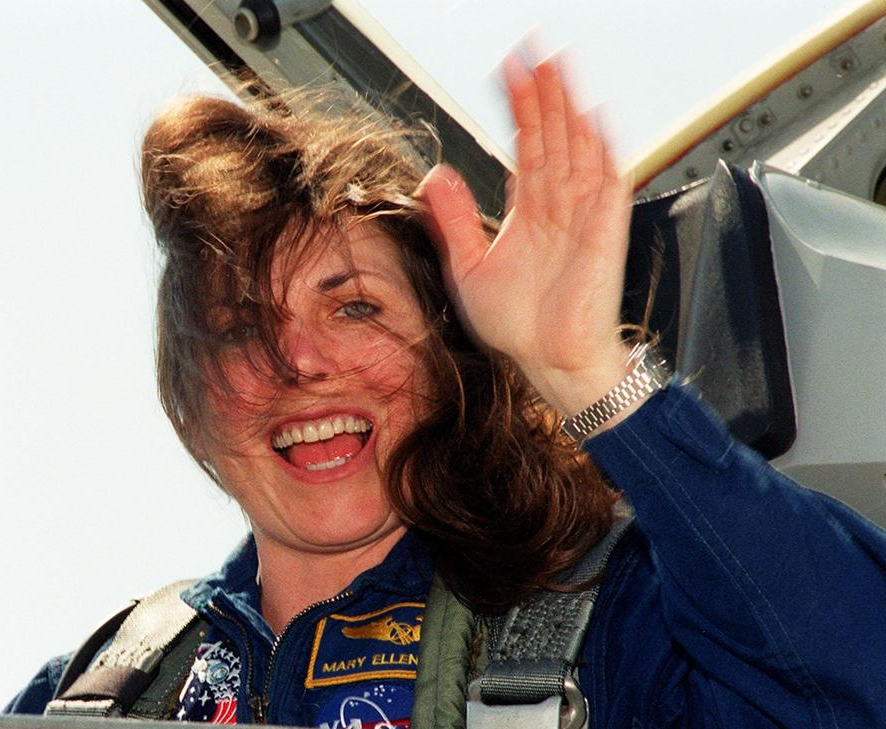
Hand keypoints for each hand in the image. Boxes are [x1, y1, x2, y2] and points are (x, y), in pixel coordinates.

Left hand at [419, 53, 633, 416]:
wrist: (549, 363)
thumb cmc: (519, 327)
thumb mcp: (469, 267)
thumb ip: (453, 219)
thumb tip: (435, 176)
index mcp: (530, 212)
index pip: (525, 146)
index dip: (519, 110)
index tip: (509, 73)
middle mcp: (559, 206)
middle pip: (553, 136)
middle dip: (543, 94)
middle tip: (534, 52)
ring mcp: (584, 215)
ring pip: (576, 147)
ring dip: (567, 107)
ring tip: (555, 68)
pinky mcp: (604, 231)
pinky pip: (606, 180)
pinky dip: (600, 147)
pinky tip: (591, 115)